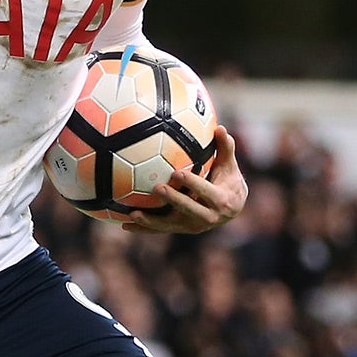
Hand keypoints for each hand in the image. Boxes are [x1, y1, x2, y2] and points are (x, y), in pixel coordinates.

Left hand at [121, 124, 248, 235]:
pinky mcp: (181, 229)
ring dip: (152, 221)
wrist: (232, 207)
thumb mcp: (230, 165)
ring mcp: (193, 226)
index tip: (178, 173)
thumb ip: (225, 148)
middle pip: (189, 211)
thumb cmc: (228, 179)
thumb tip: (220, 128)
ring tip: (133, 214)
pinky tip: (124, 224)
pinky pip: (161, 229)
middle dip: (174, 201)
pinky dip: (144, 228)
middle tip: (157, 188)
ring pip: (171, 225)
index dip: (193, 184)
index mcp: (222, 201)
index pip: (207, 192)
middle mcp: (208, 217)